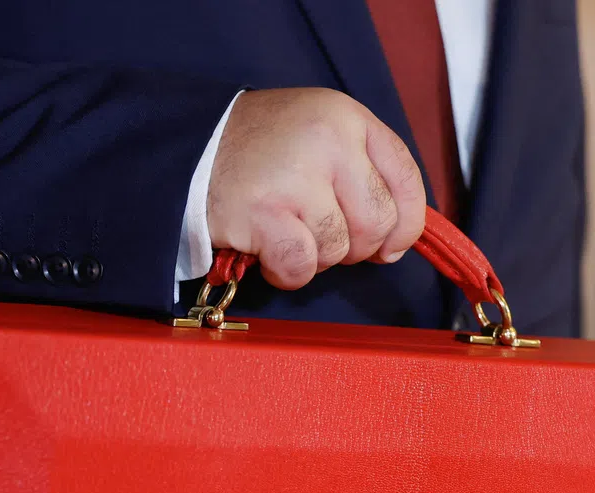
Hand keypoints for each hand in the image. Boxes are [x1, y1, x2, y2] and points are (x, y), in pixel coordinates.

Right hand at [206, 88, 426, 289]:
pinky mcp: (266, 213)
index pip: (405, 179)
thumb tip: (394, 243)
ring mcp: (296, 176)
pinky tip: (269, 251)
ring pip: (340, 250)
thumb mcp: (318, 138)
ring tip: (285, 231)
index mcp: (347, 118)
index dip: (406, 224)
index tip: (391, 245)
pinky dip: (288, 272)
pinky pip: (302, 266)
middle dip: (356, 246)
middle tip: (321, 235)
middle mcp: (328, 141)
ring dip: (315, 258)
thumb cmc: (259, 155)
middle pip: (378, 223)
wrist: (188, 151)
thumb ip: (362, 177)